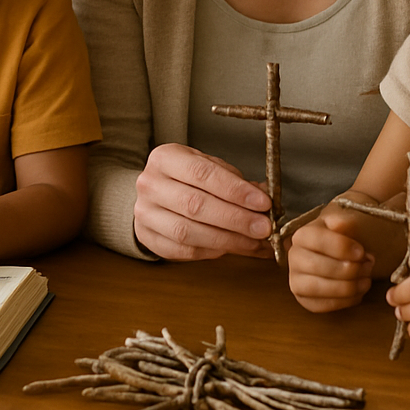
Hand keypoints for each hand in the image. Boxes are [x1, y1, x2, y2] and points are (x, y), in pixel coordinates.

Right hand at [133, 143, 272, 259]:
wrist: (154, 193)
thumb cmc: (187, 178)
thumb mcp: (209, 167)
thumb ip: (235, 181)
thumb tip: (265, 197)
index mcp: (165, 158)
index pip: (202, 173)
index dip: (235, 190)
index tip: (262, 203)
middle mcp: (150, 184)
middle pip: (195, 205)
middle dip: (236, 219)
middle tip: (264, 227)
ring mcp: (145, 213)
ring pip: (188, 232)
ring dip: (227, 240)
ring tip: (254, 242)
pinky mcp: (148, 238)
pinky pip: (183, 251)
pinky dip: (212, 252)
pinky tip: (233, 248)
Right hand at [288, 203, 374, 311]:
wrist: (339, 253)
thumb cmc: (343, 238)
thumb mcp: (346, 224)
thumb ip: (345, 222)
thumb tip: (340, 224)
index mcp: (302, 235)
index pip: (317, 240)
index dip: (342, 247)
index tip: (361, 251)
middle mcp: (294, 257)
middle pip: (318, 266)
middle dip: (348, 269)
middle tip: (368, 266)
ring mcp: (296, 280)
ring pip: (319, 288)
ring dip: (348, 286)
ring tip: (366, 280)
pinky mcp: (305, 300)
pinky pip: (325, 305)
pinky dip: (346, 300)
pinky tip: (358, 291)